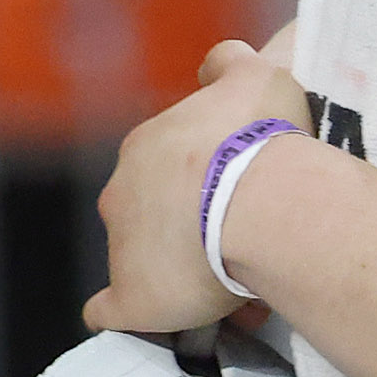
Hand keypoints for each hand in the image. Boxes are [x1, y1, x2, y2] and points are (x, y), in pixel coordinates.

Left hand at [85, 39, 312, 333]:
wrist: (259, 199)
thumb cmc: (262, 139)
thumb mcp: (258, 76)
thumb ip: (231, 64)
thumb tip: (218, 64)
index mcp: (148, 146)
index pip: (170, 166)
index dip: (205, 182)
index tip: (240, 196)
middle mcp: (122, 192)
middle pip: (150, 211)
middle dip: (186, 224)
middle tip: (238, 238)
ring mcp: (121, 247)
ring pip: (143, 258)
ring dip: (175, 267)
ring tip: (229, 282)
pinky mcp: (132, 297)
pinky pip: (113, 309)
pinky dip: (126, 311)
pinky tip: (152, 313)